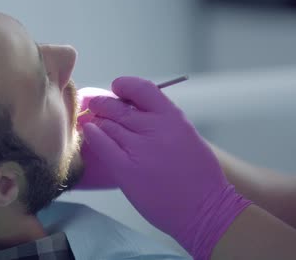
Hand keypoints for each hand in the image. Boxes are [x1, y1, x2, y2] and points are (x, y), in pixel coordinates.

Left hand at [82, 77, 250, 259]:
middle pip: (118, 107)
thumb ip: (162, 121)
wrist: (205, 209)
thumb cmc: (198, 176)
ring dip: (97, 121)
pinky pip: (102, 145)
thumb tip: (135, 109)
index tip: (117, 88)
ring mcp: (139, 149)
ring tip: (92, 122)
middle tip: (96, 105)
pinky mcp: (126, 170)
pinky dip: (93, 135)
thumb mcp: (186, 135)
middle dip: (102, 104)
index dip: (125, 85)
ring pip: (107, 124)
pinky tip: (90, 133)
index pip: (142, 88)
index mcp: (172, 118)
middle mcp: (155, 129)